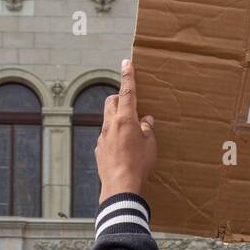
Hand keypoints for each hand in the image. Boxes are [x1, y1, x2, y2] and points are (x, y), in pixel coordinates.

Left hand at [96, 58, 157, 201]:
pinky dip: (114, 134)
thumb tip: (145, 120)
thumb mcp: (150, 144)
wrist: (120, 187)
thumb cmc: (138, 164)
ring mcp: (102, 137)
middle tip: (131, 103)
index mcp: (125, 119)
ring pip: (108, 118)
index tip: (126, 62)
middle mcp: (110, 124)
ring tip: (131, 130)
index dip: (127, 76)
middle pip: (112, 101)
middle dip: (120, 97)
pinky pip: (106, 135)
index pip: (127, 91)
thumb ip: (147, 129)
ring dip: (118, 117)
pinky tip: (124, 147)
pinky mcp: (99, 149)